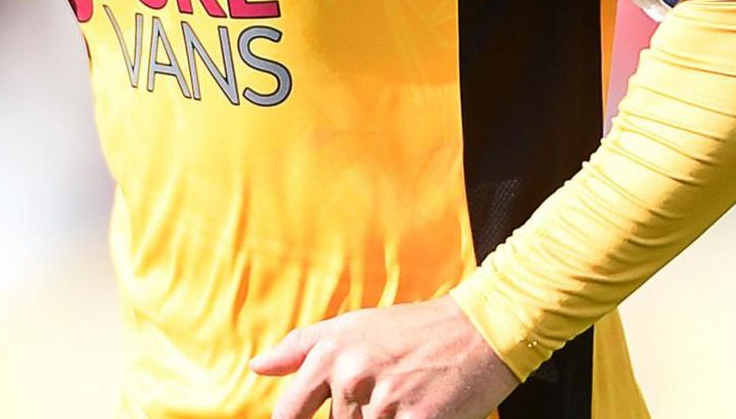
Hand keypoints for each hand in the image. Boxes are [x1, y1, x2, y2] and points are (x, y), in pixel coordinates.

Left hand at [251, 297, 519, 418]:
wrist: (478, 331)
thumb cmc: (413, 329)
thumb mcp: (352, 326)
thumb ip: (301, 348)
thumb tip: (257, 366)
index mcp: (330, 353)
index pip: (290, 412)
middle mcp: (351, 375)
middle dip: (360, 417)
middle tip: (391, 391)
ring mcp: (383, 400)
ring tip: (407, 397)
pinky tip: (418, 407)